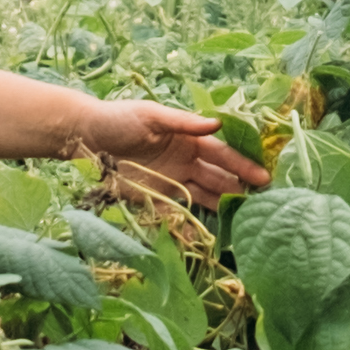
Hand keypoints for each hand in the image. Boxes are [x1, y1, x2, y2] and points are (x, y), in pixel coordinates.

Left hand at [77, 100, 266, 213]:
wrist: (85, 137)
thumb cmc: (119, 119)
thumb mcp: (152, 116)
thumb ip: (184, 122)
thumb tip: (217, 124)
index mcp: (188, 140)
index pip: (221, 154)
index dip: (242, 165)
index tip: (263, 177)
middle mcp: (186, 161)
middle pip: (219, 177)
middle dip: (240, 188)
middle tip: (264, 202)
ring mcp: (173, 181)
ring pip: (205, 195)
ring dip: (224, 205)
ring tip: (246, 217)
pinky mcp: (156, 198)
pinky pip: (180, 212)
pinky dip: (194, 223)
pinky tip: (211, 234)